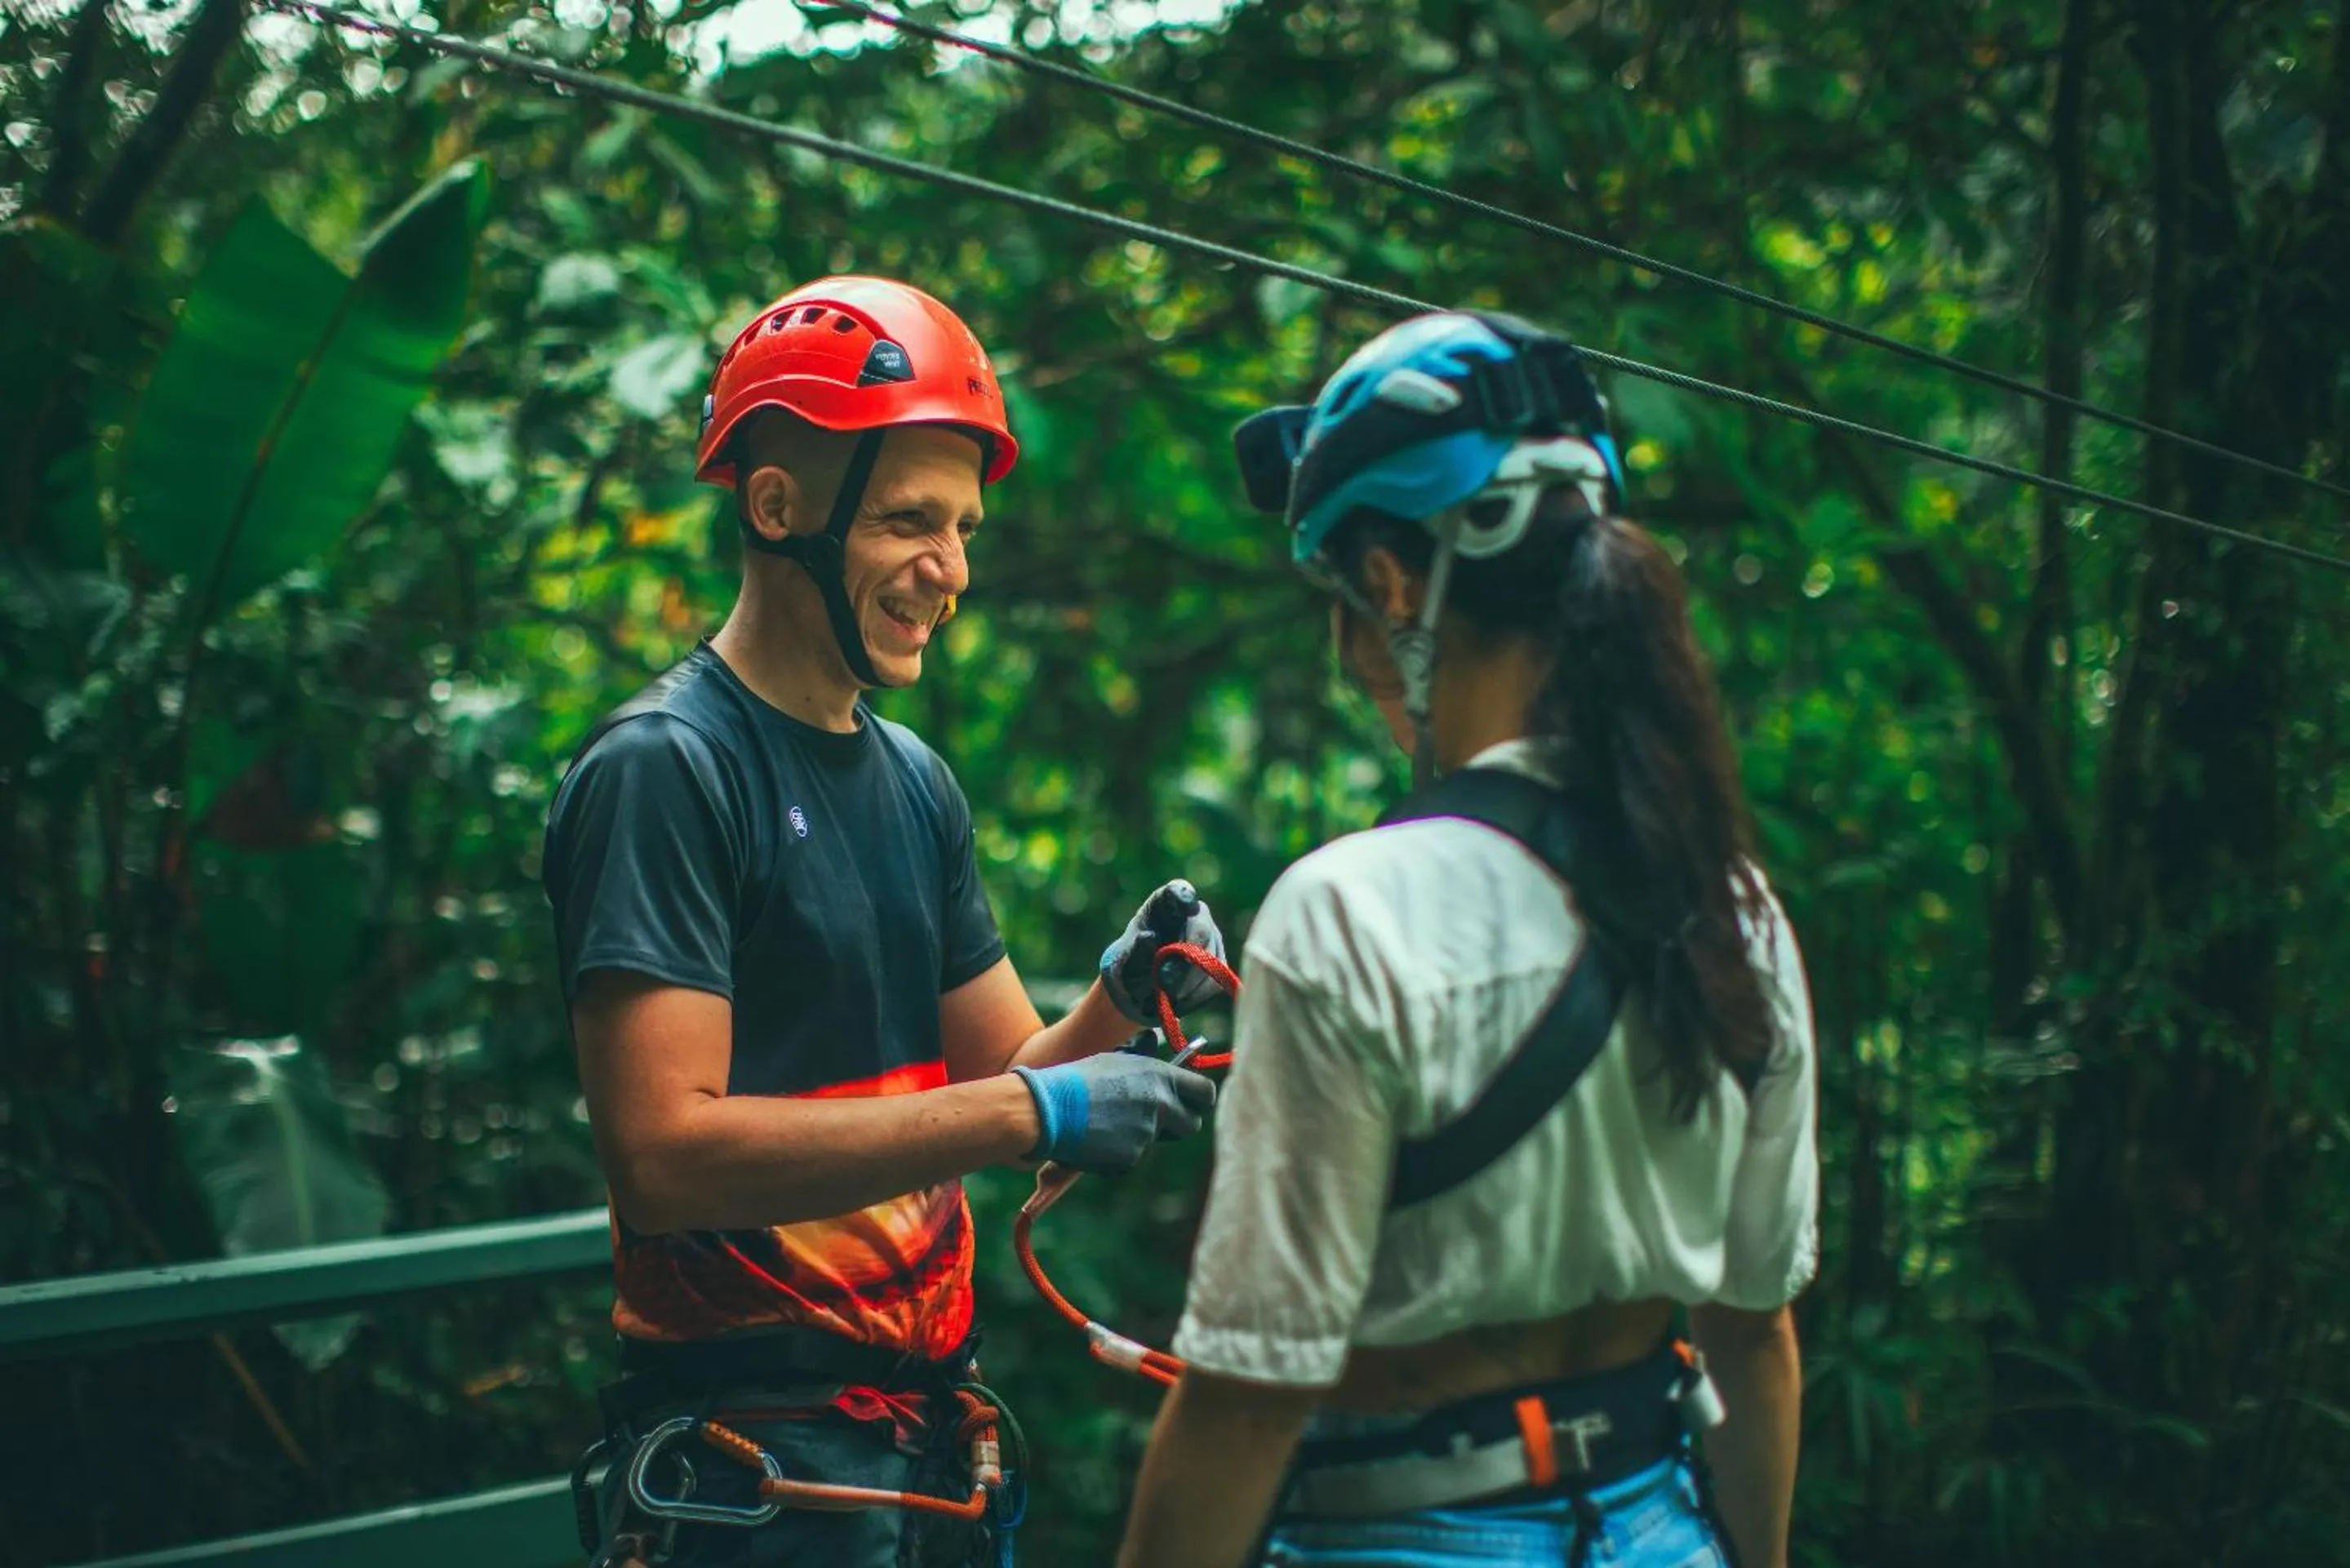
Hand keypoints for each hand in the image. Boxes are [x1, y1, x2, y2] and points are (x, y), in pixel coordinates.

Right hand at [1011, 1053, 1217, 1173]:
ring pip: (1155, 1141)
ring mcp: (1147, 1133)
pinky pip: (1132, 1156)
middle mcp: (1160, 1104)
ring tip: (1106, 1121)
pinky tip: (1096, 1138)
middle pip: (1191, 1125)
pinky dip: (1119, 1152)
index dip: (1201, 1099)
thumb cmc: (1077, 1080)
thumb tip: (1162, 1068)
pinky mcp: (1131, 1156)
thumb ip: (1146, 1071)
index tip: (1194, 1102)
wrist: (1048, 1110)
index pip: (1205, 1092)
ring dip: (1140, 1136)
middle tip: (1158, 1120)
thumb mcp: (1116, 1063)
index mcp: (1159, 1076)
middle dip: (1179, 1125)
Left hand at [1099, 878, 1228, 1025]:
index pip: (1178, 892)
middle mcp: (1196, 914)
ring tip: (1166, 995)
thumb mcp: (1128, 958)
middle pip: (1201, 930)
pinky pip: (1216, 980)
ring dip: (1188, 984)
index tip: (1185, 899)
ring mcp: (1212, 938)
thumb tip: (1149, 937)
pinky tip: (1179, 1000)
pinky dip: (1196, 995)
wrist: (1143, 987)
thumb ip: (1138, 949)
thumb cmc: (1133, 966)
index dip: (1183, 895)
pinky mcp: (1220, 963)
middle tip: (1166, 983)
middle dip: (1185, 961)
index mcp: (1166, 904)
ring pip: (1211, 959)